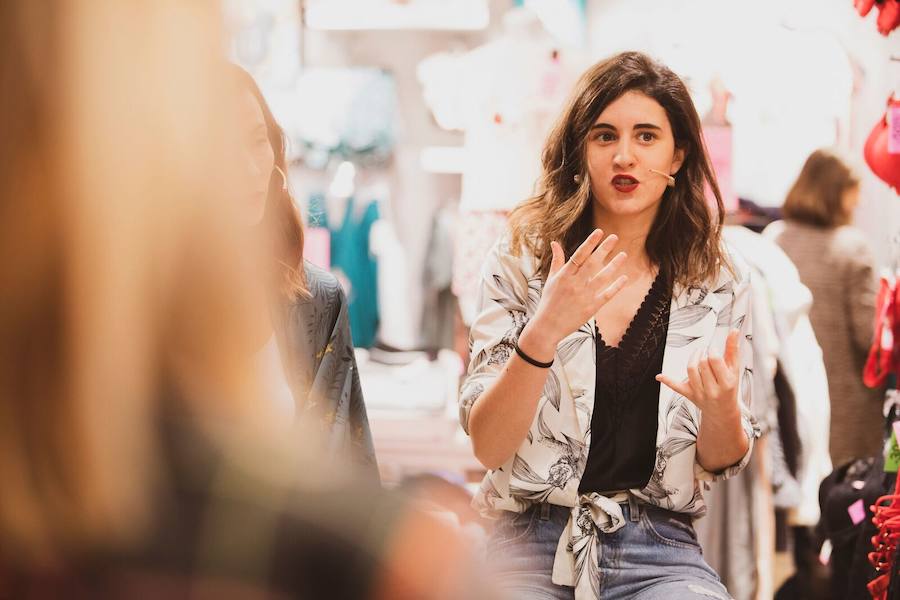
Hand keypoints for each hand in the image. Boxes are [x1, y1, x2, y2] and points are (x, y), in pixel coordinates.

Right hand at [526, 229, 627, 350]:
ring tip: (624, 255)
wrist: (548, 327)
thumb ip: (557, 261)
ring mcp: (583, 296)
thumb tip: (555, 242)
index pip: (578, 255)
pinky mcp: (591, 308)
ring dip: (614, 265)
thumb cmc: (549, 301)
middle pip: (592, 263)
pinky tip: (624, 278)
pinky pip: (606, 295)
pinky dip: (616, 286)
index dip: (589, 243)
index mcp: (564, 276)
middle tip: (615, 237)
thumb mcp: (551, 279)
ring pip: (602, 277)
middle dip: (604, 249)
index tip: (599, 232)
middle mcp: (574, 284)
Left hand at [656, 329, 741, 416]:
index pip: (714, 361)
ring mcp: (700, 393)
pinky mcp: (689, 394)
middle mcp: (713, 389)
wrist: (723, 410)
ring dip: (692, 358)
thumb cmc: (730, 388)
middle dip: (702, 354)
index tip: (713, 349)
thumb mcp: (735, 370)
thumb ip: (733, 350)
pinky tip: (659, 376)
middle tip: (705, 351)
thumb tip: (734, 330)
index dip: (712, 351)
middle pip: (701, 364)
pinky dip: (668, 381)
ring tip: (697, 354)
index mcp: (726, 383)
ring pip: (690, 370)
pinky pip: (676, 387)